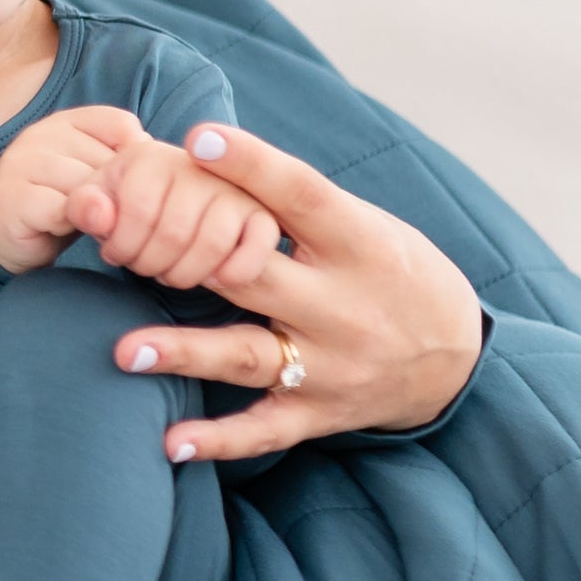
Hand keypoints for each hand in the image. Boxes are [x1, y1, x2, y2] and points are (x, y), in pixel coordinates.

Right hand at [0, 105, 144, 272]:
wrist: (1, 240)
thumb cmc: (55, 205)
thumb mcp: (91, 175)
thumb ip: (118, 160)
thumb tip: (152, 152)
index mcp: (64, 121)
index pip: (122, 125)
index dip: (132, 161)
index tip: (119, 185)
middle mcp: (40, 134)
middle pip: (108, 161)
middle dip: (113, 194)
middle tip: (98, 213)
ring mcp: (22, 163)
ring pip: (88, 188)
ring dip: (94, 214)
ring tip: (79, 222)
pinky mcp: (14, 197)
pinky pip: (64, 211)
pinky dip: (71, 226)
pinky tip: (59, 229)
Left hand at [67, 134, 279, 291]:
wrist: (162, 211)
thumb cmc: (120, 210)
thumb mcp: (92, 204)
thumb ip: (84, 207)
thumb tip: (100, 216)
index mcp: (148, 155)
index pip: (136, 212)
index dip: (121, 246)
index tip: (115, 253)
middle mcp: (196, 163)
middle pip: (173, 233)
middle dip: (150, 264)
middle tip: (142, 265)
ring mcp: (234, 188)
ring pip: (211, 245)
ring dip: (184, 273)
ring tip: (168, 271)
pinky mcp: (262, 216)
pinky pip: (256, 249)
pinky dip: (232, 273)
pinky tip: (210, 278)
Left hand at [86, 122, 485, 463]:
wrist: (457, 359)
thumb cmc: (390, 271)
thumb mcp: (364, 226)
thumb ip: (294, 203)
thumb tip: (206, 152)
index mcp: (360, 243)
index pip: (302, 195)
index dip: (252, 165)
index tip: (199, 138)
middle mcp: (345, 305)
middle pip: (258, 276)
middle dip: (194, 260)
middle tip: (124, 244)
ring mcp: (330, 364)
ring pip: (248, 355)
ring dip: (185, 353)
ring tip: (124, 351)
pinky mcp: (319, 411)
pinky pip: (264, 429)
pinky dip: (218, 439)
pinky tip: (170, 442)